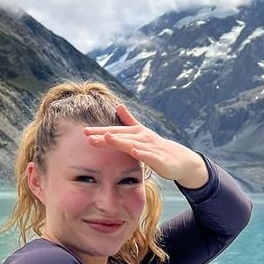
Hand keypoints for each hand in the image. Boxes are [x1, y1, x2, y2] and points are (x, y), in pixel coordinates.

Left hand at [84, 104, 208, 188]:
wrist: (179, 159)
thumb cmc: (157, 147)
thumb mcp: (142, 132)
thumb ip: (129, 120)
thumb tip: (118, 105)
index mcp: (136, 132)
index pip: (115, 131)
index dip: (100, 131)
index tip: (84, 132)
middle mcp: (142, 137)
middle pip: (120, 136)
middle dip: (104, 136)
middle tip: (88, 136)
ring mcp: (150, 147)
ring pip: (132, 144)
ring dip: (120, 141)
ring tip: (107, 138)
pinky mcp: (158, 158)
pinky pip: (149, 156)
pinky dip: (141, 153)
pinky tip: (134, 151)